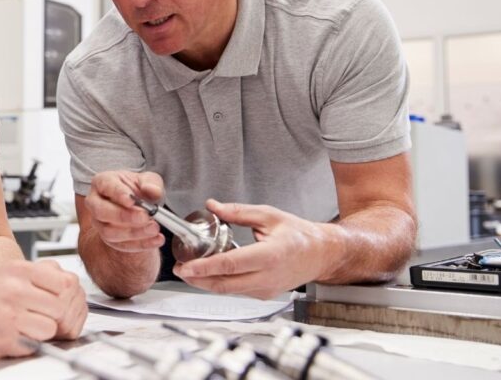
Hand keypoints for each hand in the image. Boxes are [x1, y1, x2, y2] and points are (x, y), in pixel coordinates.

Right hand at [0, 260, 86, 357]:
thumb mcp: (5, 273)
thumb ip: (36, 277)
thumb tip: (70, 286)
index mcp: (18, 270)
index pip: (65, 282)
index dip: (65, 296)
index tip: (56, 303)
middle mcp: (14, 289)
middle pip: (61, 307)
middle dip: (56, 317)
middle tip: (43, 320)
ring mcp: (9, 315)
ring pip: (51, 328)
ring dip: (44, 333)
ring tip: (28, 329)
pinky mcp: (3, 339)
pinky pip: (34, 345)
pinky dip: (28, 345)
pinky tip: (14, 337)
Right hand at [86, 171, 165, 252]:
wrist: (140, 208)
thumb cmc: (139, 190)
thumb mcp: (149, 180)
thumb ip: (152, 183)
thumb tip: (152, 190)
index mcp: (102, 182)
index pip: (106, 186)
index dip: (118, 193)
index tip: (132, 200)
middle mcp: (95, 202)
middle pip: (101, 211)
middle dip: (123, 216)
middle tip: (145, 217)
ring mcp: (99, 223)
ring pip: (109, 232)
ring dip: (134, 233)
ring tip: (154, 228)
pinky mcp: (108, 239)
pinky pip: (121, 245)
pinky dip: (141, 244)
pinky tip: (156, 239)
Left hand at [172, 199, 338, 298]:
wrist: (321, 254)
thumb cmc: (299, 234)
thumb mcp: (268, 215)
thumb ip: (238, 212)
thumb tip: (213, 206)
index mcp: (270, 256)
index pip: (231, 265)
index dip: (205, 267)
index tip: (186, 266)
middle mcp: (268, 277)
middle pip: (225, 284)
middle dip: (198, 279)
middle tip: (179, 269)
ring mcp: (266, 289)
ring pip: (229, 290)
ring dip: (206, 282)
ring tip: (188, 271)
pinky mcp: (264, 294)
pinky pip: (237, 291)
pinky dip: (220, 283)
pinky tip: (208, 274)